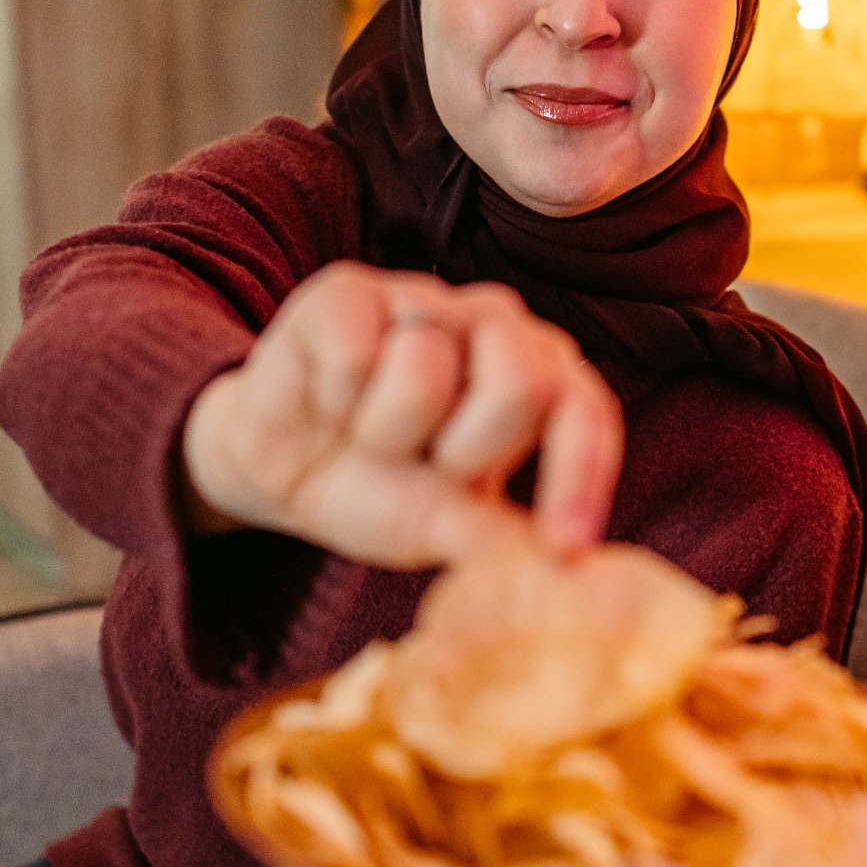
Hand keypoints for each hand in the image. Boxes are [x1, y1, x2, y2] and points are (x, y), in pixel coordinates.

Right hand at [180, 262, 622, 567]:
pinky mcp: (350, 290)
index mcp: (539, 375)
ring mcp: (424, 299)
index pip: (585, 414)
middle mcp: (494, 324)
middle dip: (466, 452)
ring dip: (384, 433)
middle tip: (428, 464)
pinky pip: (353, 353)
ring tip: (367, 434)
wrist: (281, 470)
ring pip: (425, 371)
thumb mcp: (445, 525)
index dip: (581, 479)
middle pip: (521, 385)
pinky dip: (331, 401)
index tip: (565, 547)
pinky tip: (325, 401)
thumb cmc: (381, 487)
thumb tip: (566, 576)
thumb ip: (504, 540)